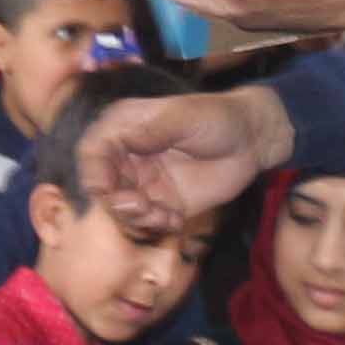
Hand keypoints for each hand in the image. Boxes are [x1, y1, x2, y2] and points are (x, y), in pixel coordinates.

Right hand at [82, 74, 293, 240]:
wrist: (252, 141)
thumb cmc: (219, 117)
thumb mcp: (186, 116)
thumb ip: (154, 128)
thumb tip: (124, 138)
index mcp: (125, 127)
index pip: (93, 151)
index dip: (93, 172)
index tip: (106, 190)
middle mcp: (127, 156)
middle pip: (102, 187)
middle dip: (117, 204)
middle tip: (143, 208)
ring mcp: (143, 182)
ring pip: (120, 210)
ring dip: (136, 220)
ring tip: (164, 218)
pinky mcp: (161, 203)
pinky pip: (145, 224)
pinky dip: (155, 228)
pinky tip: (176, 222)